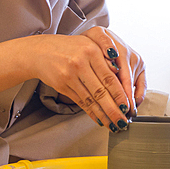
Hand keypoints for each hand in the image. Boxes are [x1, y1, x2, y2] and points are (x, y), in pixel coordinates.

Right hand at [27, 27, 145, 128]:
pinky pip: (80, 102)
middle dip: (114, 109)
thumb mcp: (90, 44)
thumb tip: (121, 76)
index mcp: (91, 51)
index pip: (109, 77)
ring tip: (114, 124)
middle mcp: (80, 63)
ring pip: (90, 99)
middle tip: (123, 121)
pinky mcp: (62, 85)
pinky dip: (91, 112)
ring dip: (103, 115)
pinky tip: (99, 119)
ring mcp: (69, 75)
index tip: (127, 106)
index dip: (119, 94)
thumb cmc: (71, 48)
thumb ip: (106, 58)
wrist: (42, 51)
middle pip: (101, 91)